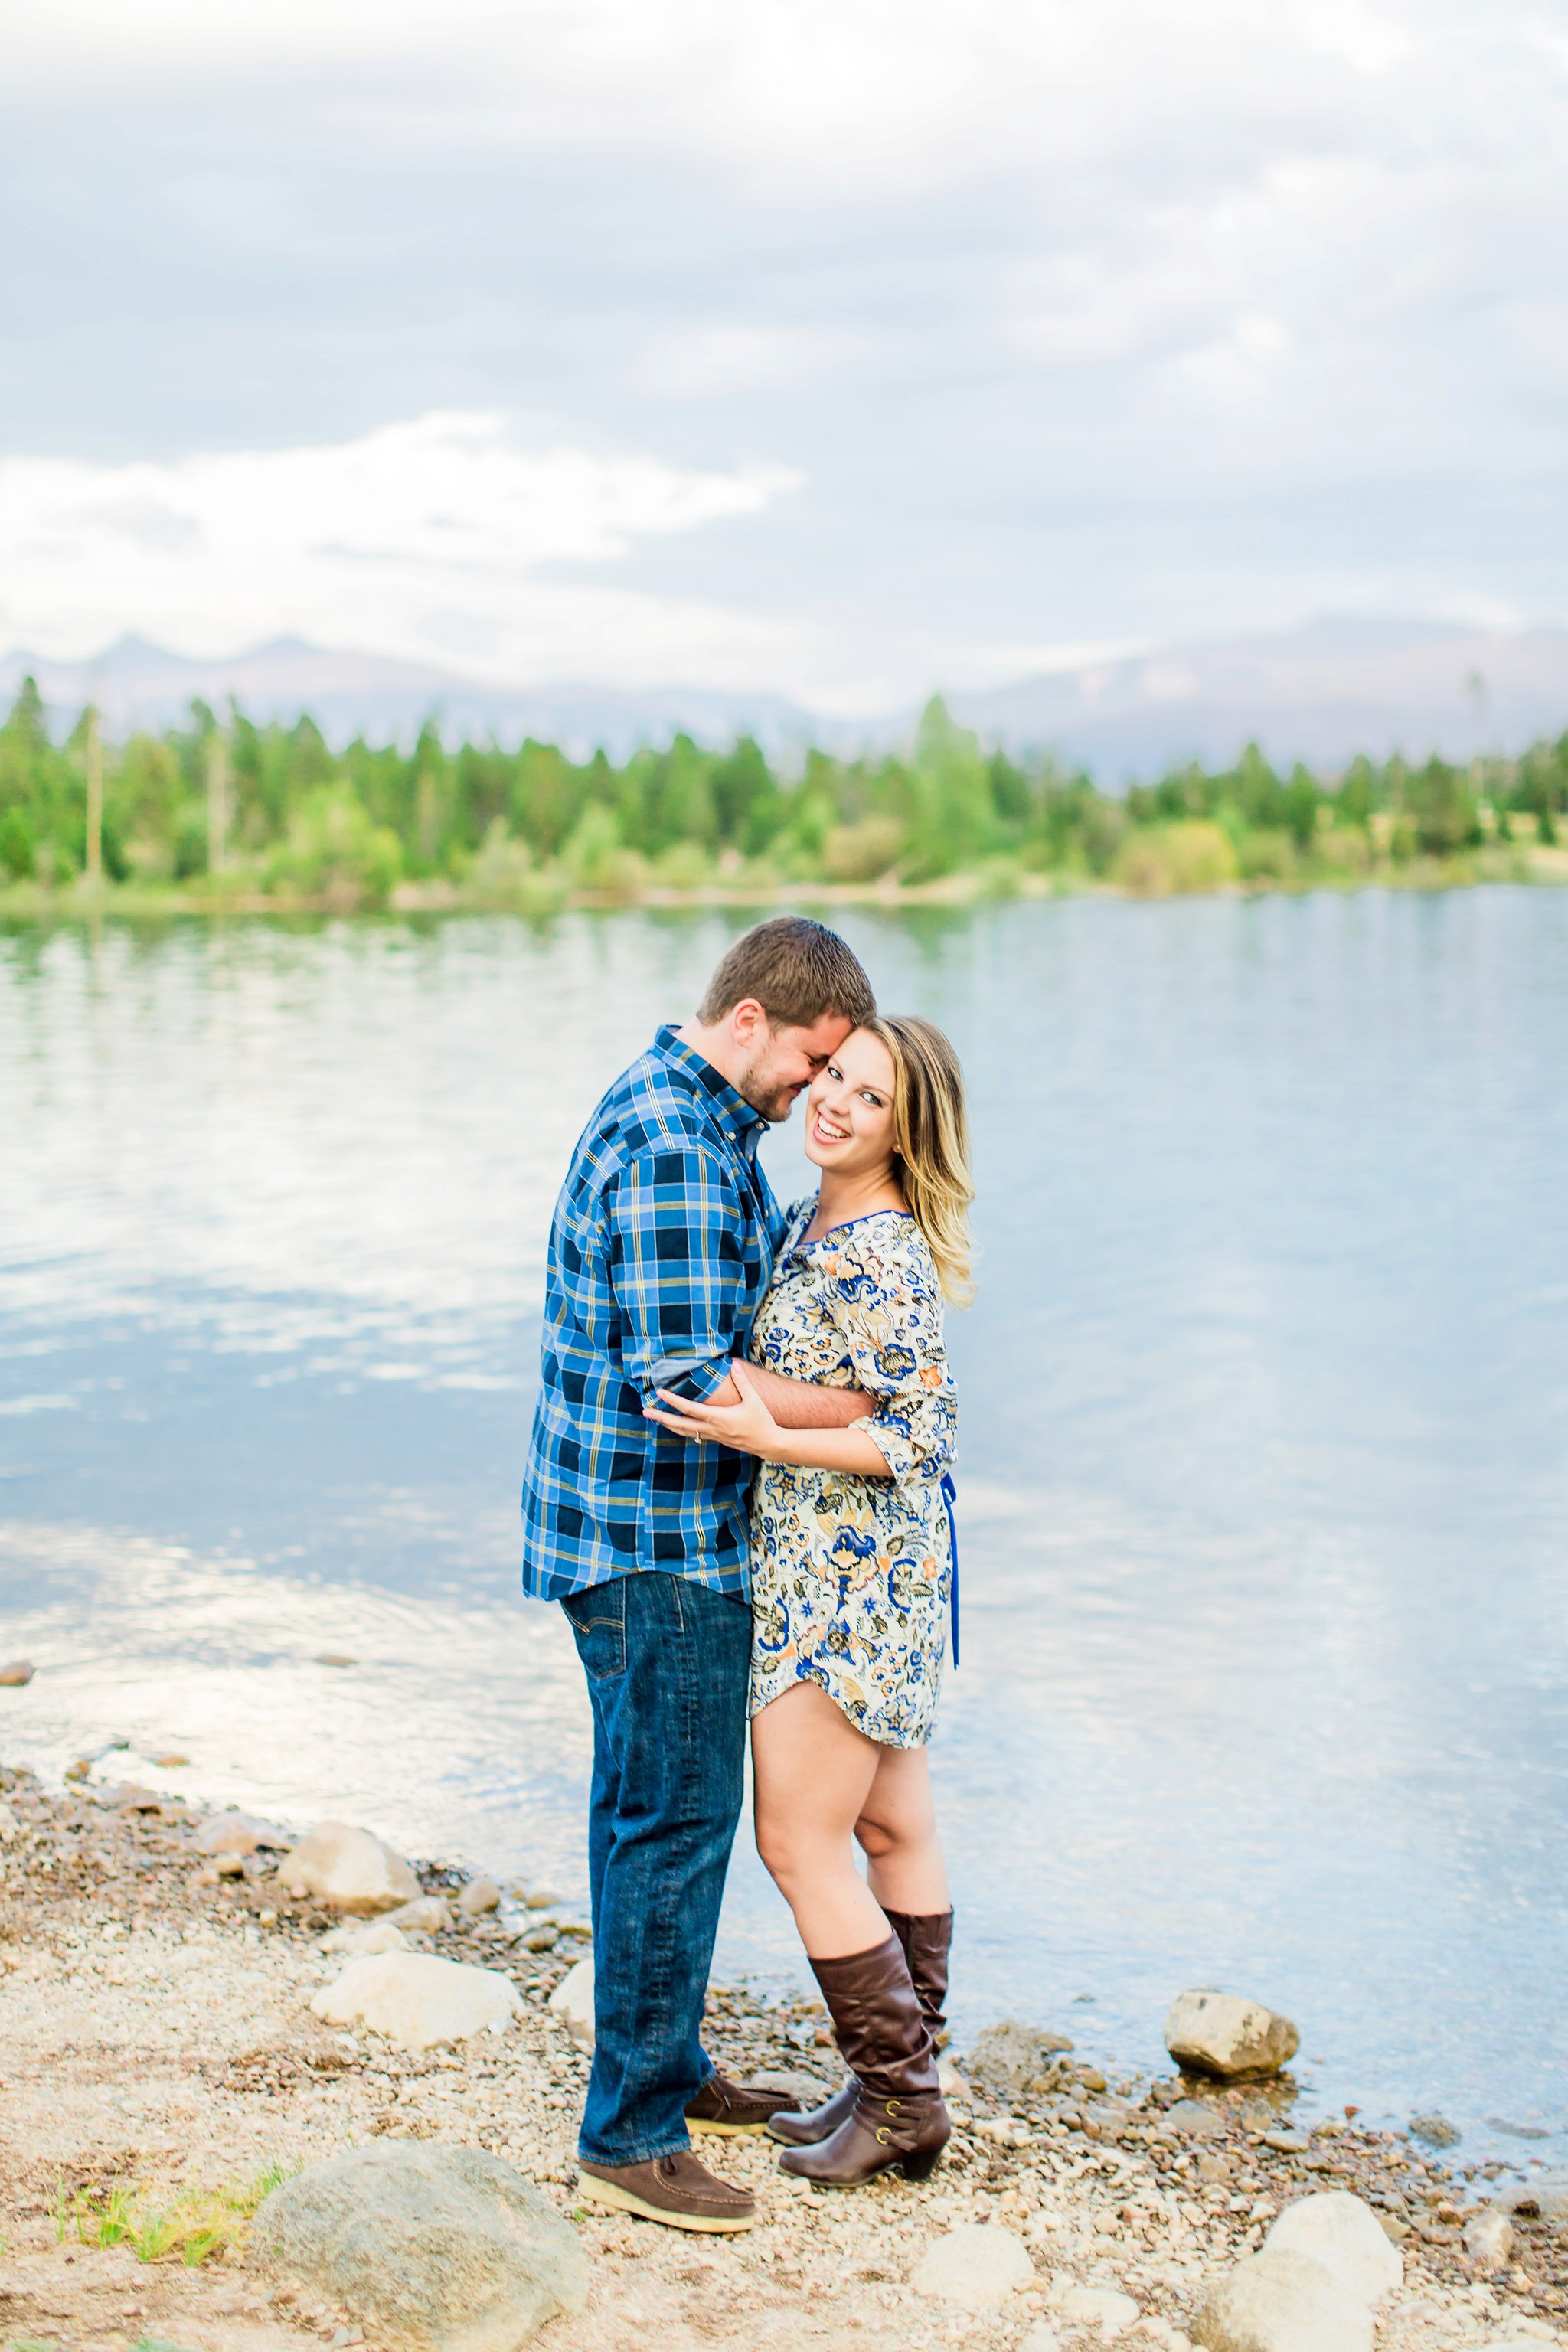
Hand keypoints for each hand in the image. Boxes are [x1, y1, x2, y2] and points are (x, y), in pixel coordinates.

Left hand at [644, 1357, 789, 1460]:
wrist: (768, 1444)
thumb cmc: (761, 1421)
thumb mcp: (754, 1400)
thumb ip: (742, 1382)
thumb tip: (734, 1364)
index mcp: (718, 1418)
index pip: (690, 1409)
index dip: (673, 1401)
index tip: (660, 1393)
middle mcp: (712, 1429)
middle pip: (680, 1425)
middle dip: (661, 1418)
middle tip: (645, 1412)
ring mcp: (713, 1436)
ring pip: (685, 1432)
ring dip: (668, 1425)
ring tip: (654, 1418)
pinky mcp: (716, 1440)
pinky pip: (693, 1435)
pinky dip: (681, 1429)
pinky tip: (675, 1425)